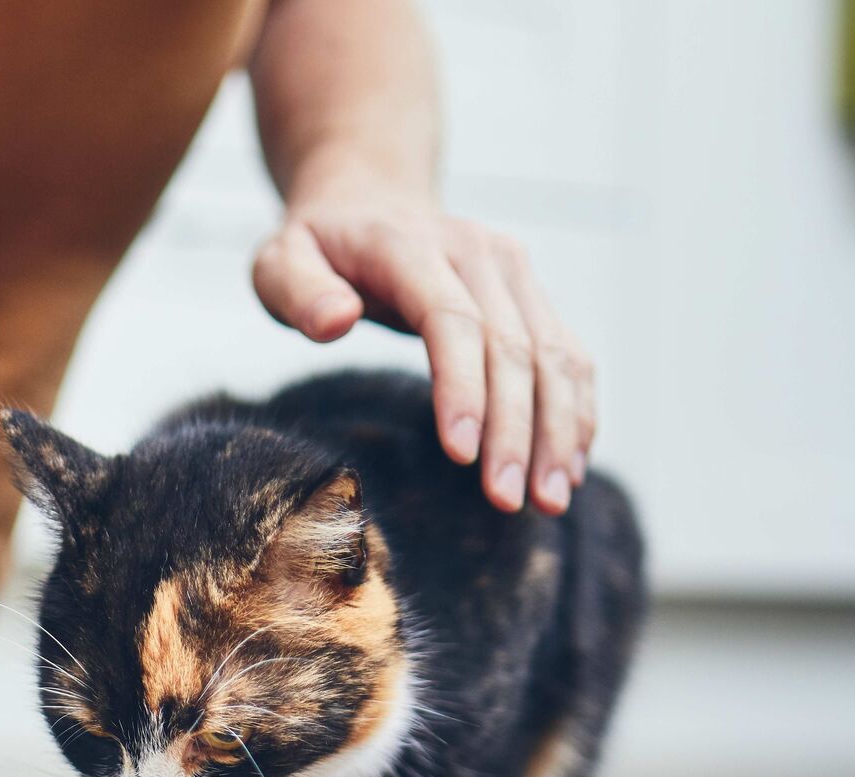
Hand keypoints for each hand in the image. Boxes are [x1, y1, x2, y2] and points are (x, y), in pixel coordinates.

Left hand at [253, 178, 595, 514]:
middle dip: (515, 429)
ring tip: (551, 499)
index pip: (451, 319)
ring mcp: (512, 270)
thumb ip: (297, 290)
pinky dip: (576, 410)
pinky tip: (570, 464)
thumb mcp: (279, 260)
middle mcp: (476, 252)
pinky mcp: (530, 293)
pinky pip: (567, 354)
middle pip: (511, 346)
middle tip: (508, 499)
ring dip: (558, 429)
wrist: (368, 198)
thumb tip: (335, 321)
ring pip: (552, 353)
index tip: (462, 454)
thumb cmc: (316, 247)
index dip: (463, 388)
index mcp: (409, 245)